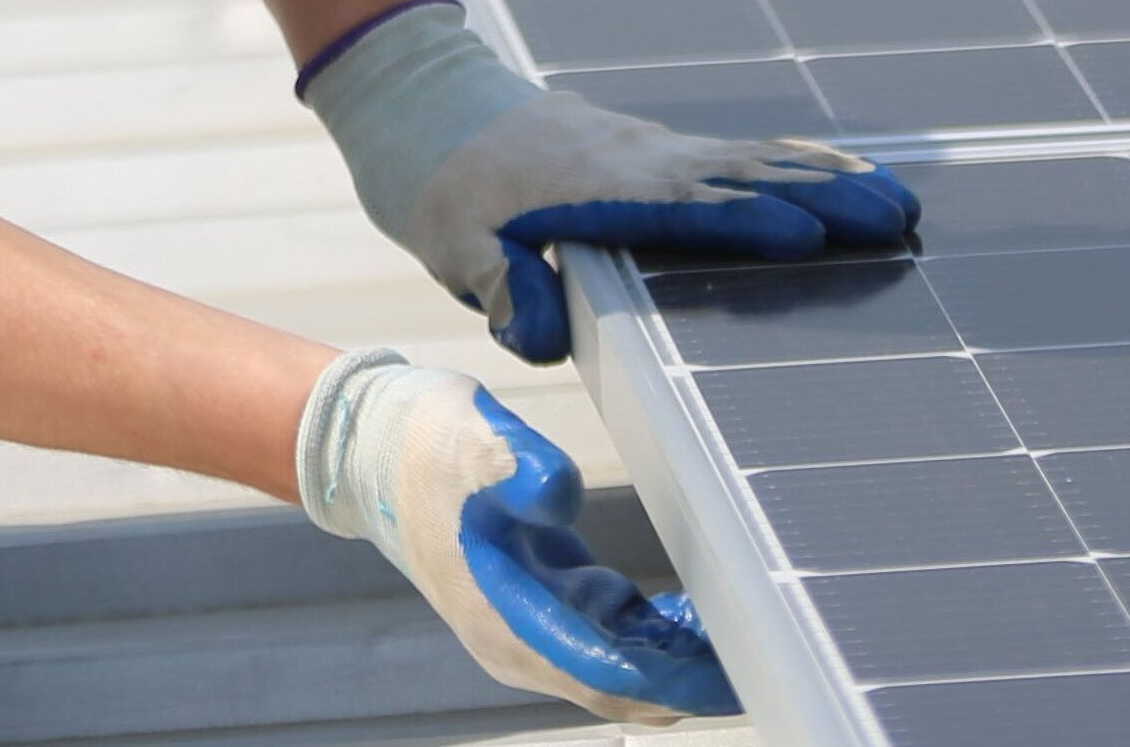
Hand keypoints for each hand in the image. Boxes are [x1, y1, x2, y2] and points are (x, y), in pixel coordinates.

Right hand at [298, 347, 737, 723]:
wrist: (364, 447)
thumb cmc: (420, 443)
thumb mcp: (469, 440)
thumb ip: (517, 465)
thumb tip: (559, 490)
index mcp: (504, 616)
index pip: (608, 670)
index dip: (674, 676)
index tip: (736, 668)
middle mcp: (515, 642)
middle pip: (620, 689)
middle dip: (691, 683)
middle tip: (765, 662)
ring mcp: (522, 630)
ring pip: (615, 674)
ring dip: (675, 666)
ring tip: (742, 636)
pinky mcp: (532, 608)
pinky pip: (604, 646)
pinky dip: (651, 643)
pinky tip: (692, 618)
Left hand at [304, 1, 916, 360]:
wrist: (424, 103)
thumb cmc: (439, 185)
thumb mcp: (452, 247)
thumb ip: (503, 288)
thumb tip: (541, 342)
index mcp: (592, 187)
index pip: (681, 208)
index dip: (744, 224)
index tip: (809, 238)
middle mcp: (636, 159)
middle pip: (742, 179)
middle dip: (819, 200)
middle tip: (895, 221)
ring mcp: (652, 146)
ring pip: (752, 160)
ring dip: (824, 179)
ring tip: (898, 201)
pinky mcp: (656, 147)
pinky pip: (738, 153)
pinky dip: (796, 161)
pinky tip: (843, 173)